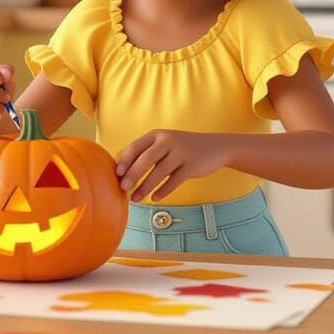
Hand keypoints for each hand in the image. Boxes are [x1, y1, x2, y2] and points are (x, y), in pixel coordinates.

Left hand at [116, 130, 230, 202]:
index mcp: (157, 134)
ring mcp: (181, 152)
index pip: (136, 146)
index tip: (117, 173)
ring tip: (136, 199)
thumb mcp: (165, 144)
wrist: (215, 147)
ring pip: (159, 172)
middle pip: (146, 159)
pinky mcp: (191, 165)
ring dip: (145, 187)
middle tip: (123, 188)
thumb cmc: (182, 148)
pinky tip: (155, 198)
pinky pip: (174, 181)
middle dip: (133, 175)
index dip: (125, 160)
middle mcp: (168, 140)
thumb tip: (123, 172)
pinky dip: (163, 191)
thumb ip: (147, 154)